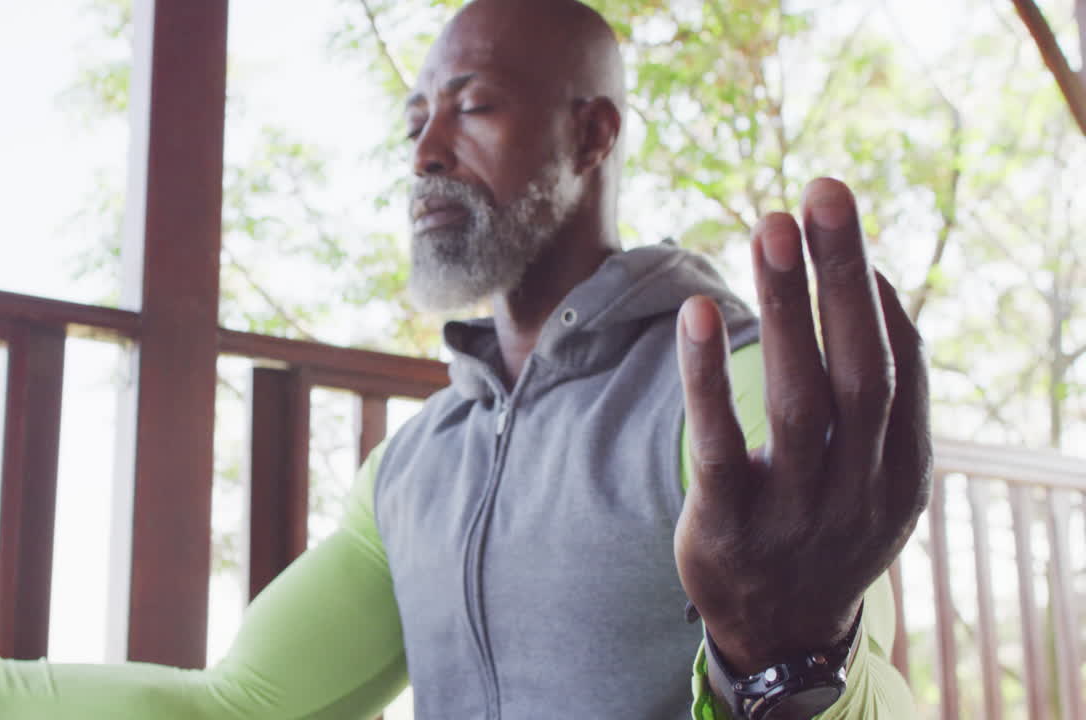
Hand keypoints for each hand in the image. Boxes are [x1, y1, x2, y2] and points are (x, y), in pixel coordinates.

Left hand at [673, 178, 930, 675]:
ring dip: (786, 307)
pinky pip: (721, 445)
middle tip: (823, 191)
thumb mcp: (874, 478)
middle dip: (843, 276)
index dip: (875, 297)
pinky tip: (694, 315)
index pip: (900, 369)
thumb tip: (875, 288)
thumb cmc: (822, 531)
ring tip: (771, 228)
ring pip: (801, 398)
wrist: (779, 634)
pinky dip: (708, 378)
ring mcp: (797, 512)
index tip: (846, 231)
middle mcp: (859, 490)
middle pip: (861, 368)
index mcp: (900, 471)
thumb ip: (883, 401)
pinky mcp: (730, 527)